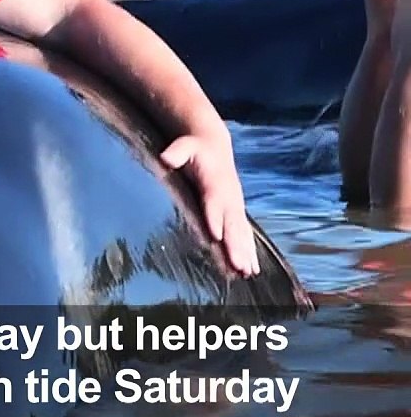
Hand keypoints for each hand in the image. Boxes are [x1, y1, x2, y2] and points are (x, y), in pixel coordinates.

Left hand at [160, 131, 259, 276]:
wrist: (212, 144)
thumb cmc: (194, 147)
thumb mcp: (184, 145)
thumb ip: (176, 152)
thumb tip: (166, 158)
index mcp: (215, 181)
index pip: (214, 201)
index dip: (215, 217)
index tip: (216, 236)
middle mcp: (229, 196)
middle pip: (232, 223)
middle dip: (235, 245)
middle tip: (238, 266)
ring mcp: (235, 205)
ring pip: (241, 232)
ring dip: (245, 253)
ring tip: (247, 273)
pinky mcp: (236, 211)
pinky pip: (244, 234)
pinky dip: (249, 251)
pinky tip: (251, 270)